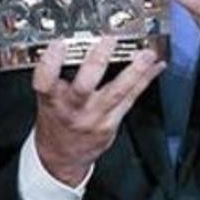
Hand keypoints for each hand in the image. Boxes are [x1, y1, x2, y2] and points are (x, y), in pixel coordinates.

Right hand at [33, 37, 163, 186]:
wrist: (62, 158)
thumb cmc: (56, 122)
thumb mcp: (46, 100)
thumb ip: (56, 77)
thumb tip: (75, 45)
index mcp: (51, 101)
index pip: (44, 81)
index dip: (50, 62)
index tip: (58, 44)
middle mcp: (72, 110)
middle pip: (83, 86)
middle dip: (97, 62)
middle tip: (108, 41)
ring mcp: (94, 117)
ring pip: (115, 92)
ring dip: (134, 71)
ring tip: (146, 54)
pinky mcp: (111, 123)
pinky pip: (130, 99)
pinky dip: (144, 81)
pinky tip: (155, 68)